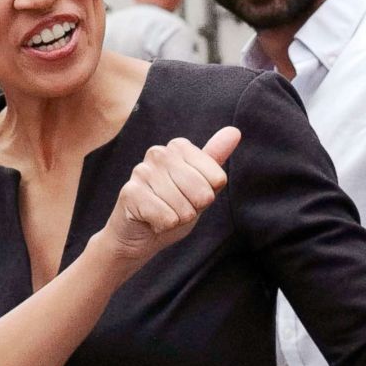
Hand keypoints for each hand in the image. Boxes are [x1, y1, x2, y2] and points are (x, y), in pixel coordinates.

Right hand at [104, 127, 240, 264]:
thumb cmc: (172, 208)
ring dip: (177, 219)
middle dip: (193, 209)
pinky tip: (151, 220)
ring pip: (184, 208)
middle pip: (203, 193)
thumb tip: (234, 131)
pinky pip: (167, 218)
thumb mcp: (200, 186)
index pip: (217, 178)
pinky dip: (163, 226)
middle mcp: (158, 153)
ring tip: (163, 214)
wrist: (139, 235)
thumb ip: (215, 160)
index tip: (190, 196)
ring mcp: (142, 171)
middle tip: (176, 208)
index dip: (207, 196)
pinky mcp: (130, 193)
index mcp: (179, 147)